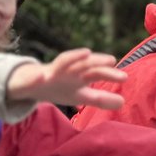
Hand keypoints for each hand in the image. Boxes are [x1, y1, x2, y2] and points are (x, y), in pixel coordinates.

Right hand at [6, 48, 126, 109]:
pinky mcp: (33, 79)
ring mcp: (50, 73)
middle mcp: (67, 71)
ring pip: (62, 63)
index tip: (124, 77)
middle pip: (83, 65)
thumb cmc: (60, 87)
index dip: (109, 75)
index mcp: (79, 76)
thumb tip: (123, 102)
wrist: (30, 83)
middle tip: (111, 61)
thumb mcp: (81, 95)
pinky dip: (37, 77)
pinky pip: (34, 78)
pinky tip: (41, 78)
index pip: (96, 73)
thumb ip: (101, 98)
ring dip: (72, 58)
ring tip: (85, 54)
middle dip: (96, 62)